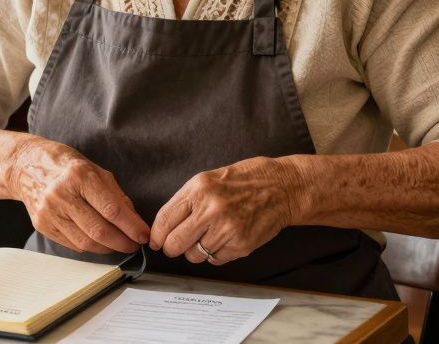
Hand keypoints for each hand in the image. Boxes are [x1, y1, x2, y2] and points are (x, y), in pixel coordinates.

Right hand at [5, 138, 148, 254]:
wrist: (27, 167)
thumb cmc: (66, 166)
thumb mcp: (95, 170)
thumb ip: (116, 195)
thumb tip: (135, 221)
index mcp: (79, 176)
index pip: (111, 209)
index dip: (131, 226)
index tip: (144, 234)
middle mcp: (62, 195)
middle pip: (98, 230)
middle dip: (122, 242)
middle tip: (135, 244)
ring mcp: (49, 212)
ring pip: (85, 242)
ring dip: (108, 248)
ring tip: (120, 245)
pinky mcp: (42, 225)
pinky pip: (72, 244)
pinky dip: (90, 246)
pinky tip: (99, 242)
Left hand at [150, 157, 296, 265]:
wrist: (282, 187)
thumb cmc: (244, 180)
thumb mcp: (209, 179)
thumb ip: (186, 201)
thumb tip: (164, 227)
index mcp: (199, 189)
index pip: (165, 220)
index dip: (157, 236)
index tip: (156, 241)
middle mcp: (211, 209)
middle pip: (175, 243)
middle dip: (172, 248)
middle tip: (176, 246)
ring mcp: (227, 229)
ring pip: (195, 255)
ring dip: (196, 251)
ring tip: (209, 236)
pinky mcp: (241, 245)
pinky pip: (215, 259)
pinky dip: (215, 254)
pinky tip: (225, 238)